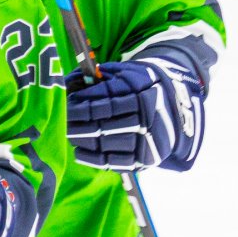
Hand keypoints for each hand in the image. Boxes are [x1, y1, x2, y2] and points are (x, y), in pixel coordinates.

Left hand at [65, 47, 206, 171]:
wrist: (174, 111)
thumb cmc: (142, 88)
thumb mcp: (128, 74)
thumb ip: (103, 77)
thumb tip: (73, 81)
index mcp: (141, 97)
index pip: (106, 104)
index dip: (83, 105)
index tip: (67, 103)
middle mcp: (145, 121)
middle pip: (103, 126)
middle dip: (77, 124)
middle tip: (62, 121)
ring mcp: (145, 142)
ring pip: (106, 144)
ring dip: (82, 140)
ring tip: (68, 133)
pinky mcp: (143, 159)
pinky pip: (114, 162)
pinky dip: (93, 158)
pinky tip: (79, 151)